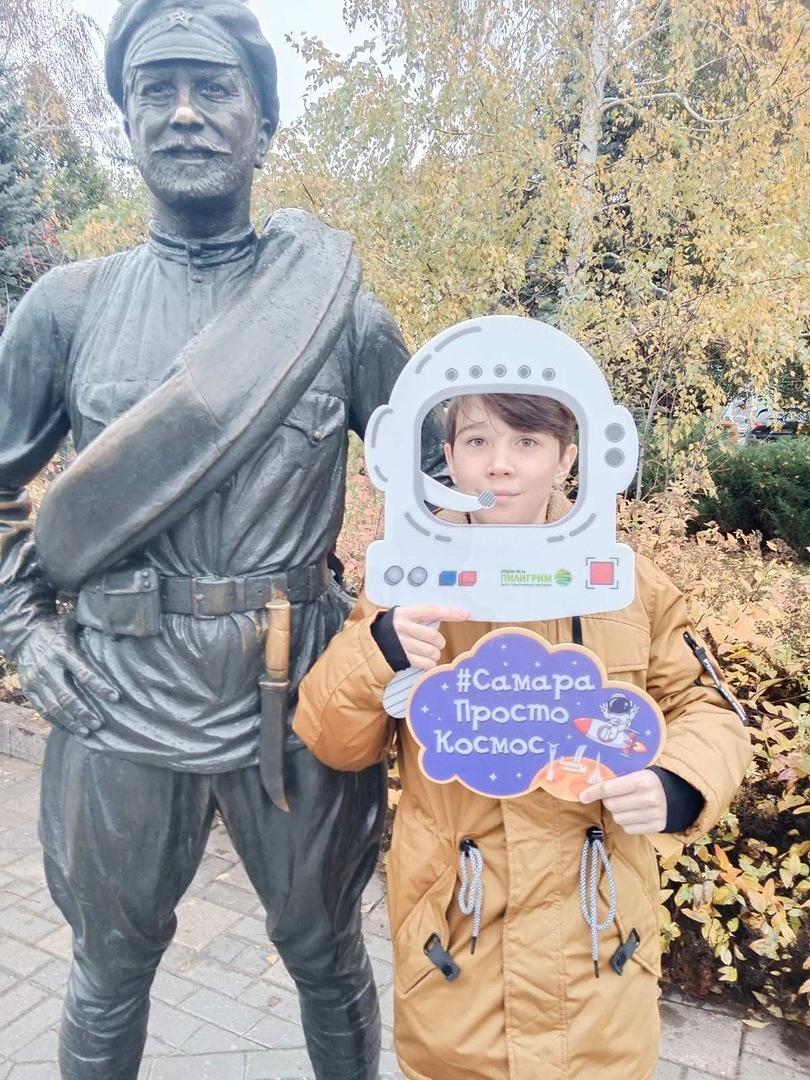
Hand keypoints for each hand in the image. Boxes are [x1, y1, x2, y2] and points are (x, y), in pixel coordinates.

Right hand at [13, 618, 118, 736]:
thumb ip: (92, 630)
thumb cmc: (56, 629)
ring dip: (71, 721)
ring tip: (86, 732)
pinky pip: (42, 709)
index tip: (115, 698)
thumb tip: (118, 630)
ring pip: (54, 707)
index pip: (83, 672)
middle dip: (84, 712)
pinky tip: (69, 728)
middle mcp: (48, 667)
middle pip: (67, 695)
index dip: (100, 687)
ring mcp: (35, 680)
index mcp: (63, 650)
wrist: (24, 633)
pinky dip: (56, 721)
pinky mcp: (28, 688)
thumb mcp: (73, 624)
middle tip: (99, 724)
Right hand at [392, 605, 468, 670]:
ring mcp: (403, 644)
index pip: (432, 611)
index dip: (450, 612)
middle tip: (436, 644)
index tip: (465, 614)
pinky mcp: (402, 658)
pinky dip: (428, 664)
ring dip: (434, 654)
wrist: (370, 644)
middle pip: (434, 636)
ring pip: (431, 651)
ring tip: (427, 653)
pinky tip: (423, 661)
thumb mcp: (401, 617)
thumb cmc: (389, 630)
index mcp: (405, 613)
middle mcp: (404, 627)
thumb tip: (443, 617)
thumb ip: (418, 617)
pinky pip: (425, 663)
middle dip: (439, 642)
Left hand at [579, 769, 666, 834]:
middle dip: (608, 801)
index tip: (582, 796)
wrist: (678, 794)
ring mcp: (652, 815)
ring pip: (618, 819)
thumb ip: (618, 779)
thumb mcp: (637, 773)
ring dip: (617, 813)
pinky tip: (634, 814)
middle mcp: (648, 799)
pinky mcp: (655, 827)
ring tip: (627, 805)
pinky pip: (628, 829)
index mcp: (641, 781)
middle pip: (611, 805)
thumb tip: (590, 786)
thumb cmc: (650, 781)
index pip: (609, 788)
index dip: (593, 792)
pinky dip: (627, 823)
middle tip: (614, 797)